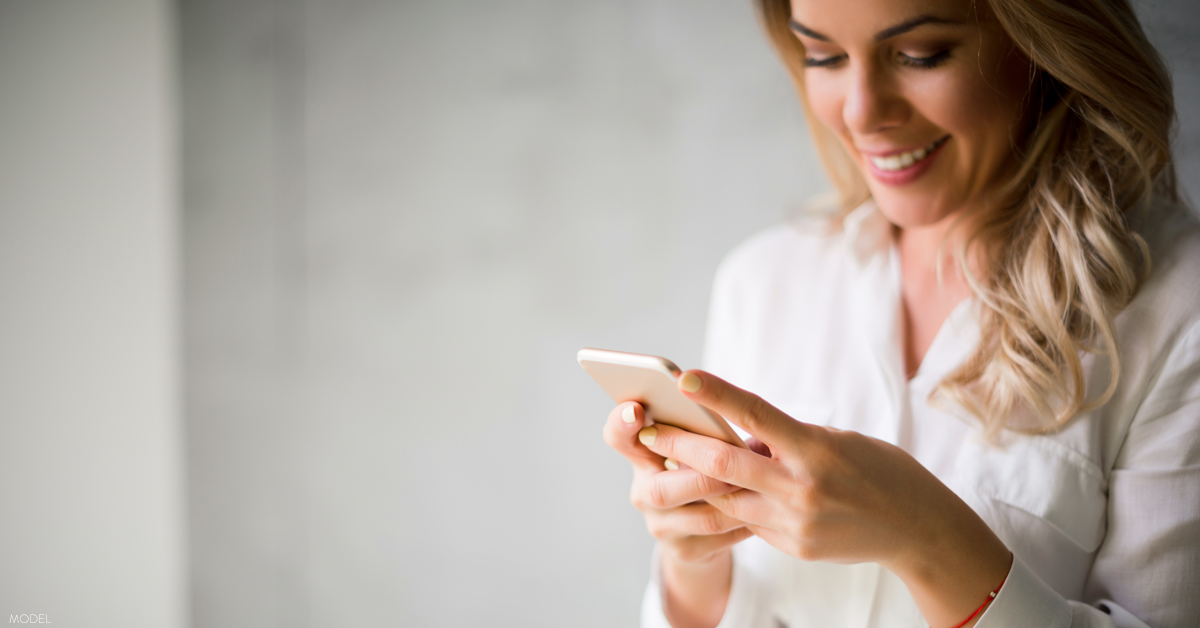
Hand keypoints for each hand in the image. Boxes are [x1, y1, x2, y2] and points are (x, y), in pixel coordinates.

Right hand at [602, 400, 752, 627]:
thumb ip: (700, 430)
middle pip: (659, 489)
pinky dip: (744, 521)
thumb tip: (727, 410)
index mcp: (641, 455)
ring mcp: (661, 525)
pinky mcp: (685, 551)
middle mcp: (643, 492)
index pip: (617, 436)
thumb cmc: (701, 469)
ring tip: (760, 485)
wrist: (699, 531)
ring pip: (699, 517)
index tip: (637, 409)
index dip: (622, 424)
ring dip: (733, 500)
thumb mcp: (695, 445)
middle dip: (700, 477)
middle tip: (732, 462)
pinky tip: (765, 509)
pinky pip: (720, 537)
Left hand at [638, 370, 1011, 627]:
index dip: (718, 395)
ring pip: (727, 498)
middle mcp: (802, 488)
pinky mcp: (792, 546)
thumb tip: (742, 437)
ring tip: (664, 460)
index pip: (758, 415)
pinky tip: (716, 490)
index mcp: (816, 450)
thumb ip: (787, 440)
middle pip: (725, 464)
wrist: (917, 529)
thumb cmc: (879, 470)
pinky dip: (732, 503)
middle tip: (646, 430)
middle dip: (679, 446)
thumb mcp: (836, 441)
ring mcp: (795, 523)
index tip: (683, 377)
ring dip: (695, 479)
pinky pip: (749, 521)